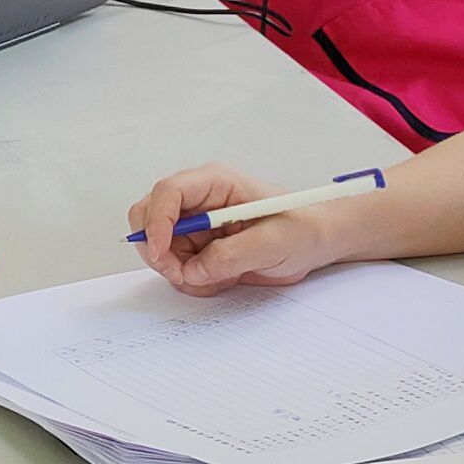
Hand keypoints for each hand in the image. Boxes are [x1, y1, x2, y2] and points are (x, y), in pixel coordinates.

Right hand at [128, 165, 337, 296]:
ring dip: (180, 271)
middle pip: (149, 219)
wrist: (314, 244)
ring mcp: (195, 225)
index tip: (161, 254)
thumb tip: (195, 269)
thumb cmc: (302, 229)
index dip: (156, 222)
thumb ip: (233, 255)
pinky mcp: (198, 247)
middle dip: (159, 252)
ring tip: (220, 277)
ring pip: (159, 249)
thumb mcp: (275, 242)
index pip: (168, 193)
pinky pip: (176, 267)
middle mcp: (198, 201)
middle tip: (183, 275)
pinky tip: (222, 279)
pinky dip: (192, 280)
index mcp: (215, 183)